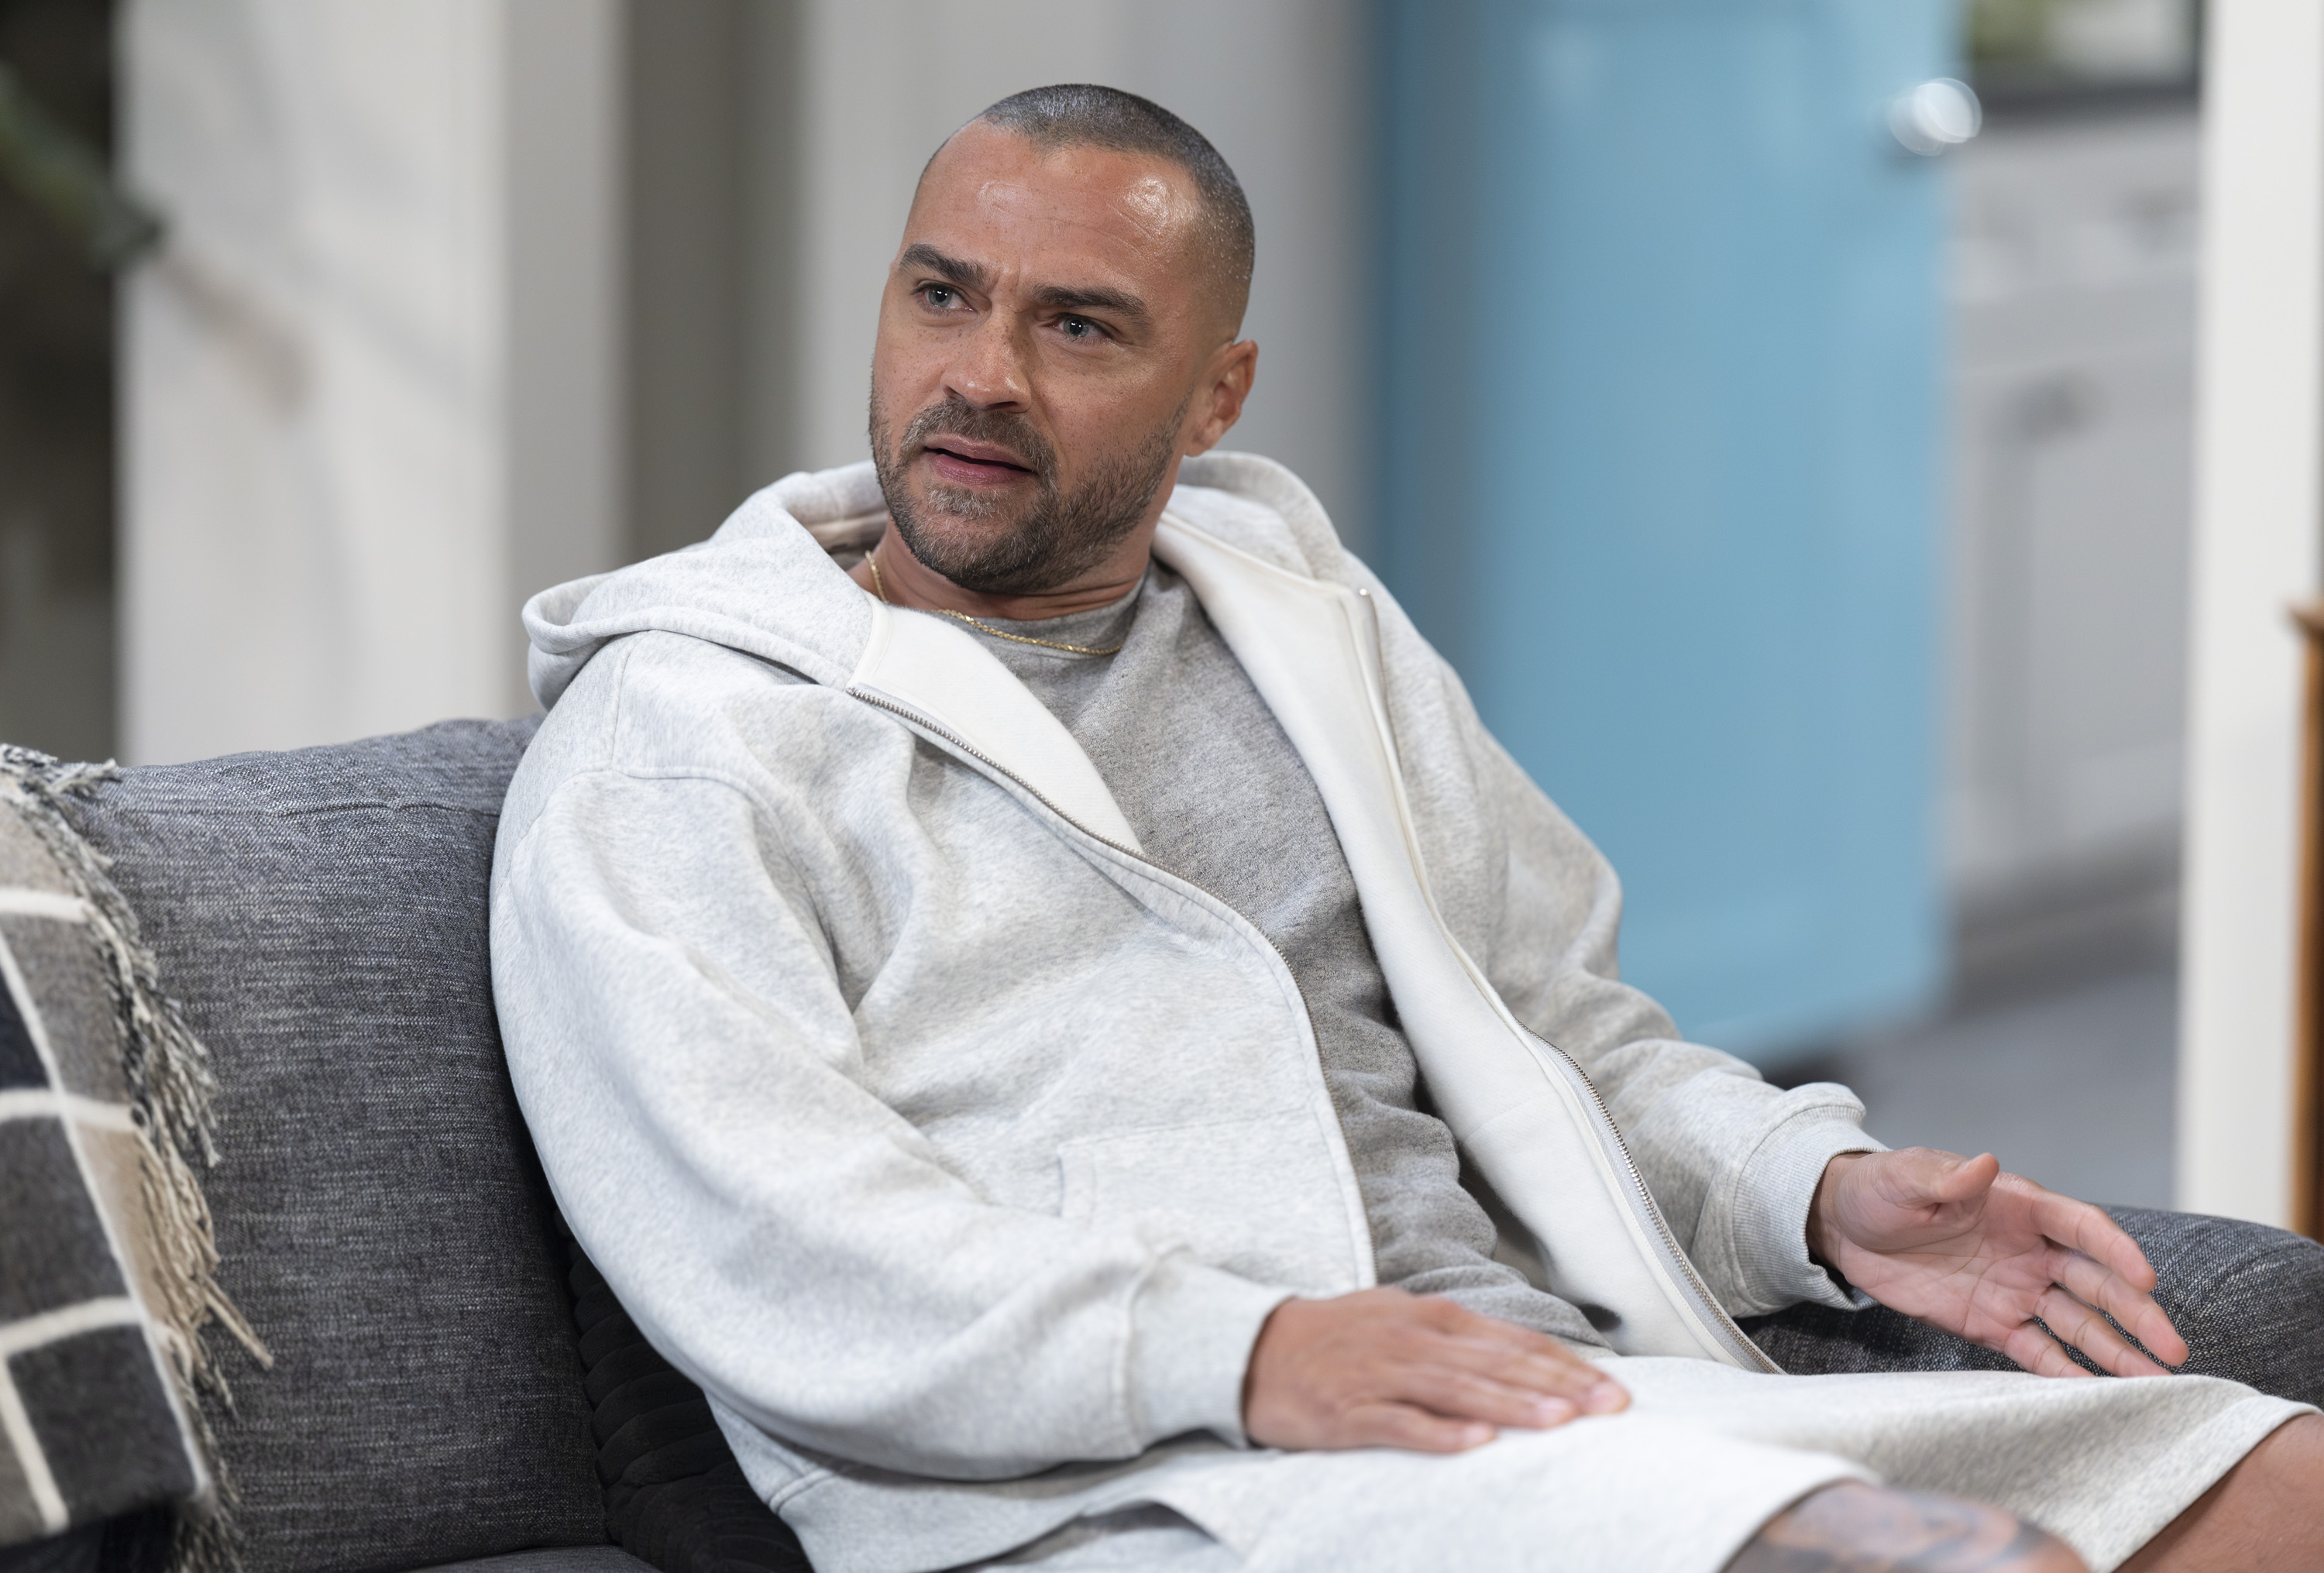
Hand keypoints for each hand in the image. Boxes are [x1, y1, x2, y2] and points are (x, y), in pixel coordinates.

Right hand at [1242, 1287, 1627, 1452]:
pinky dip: (1439, 1433)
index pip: (1512, 1341)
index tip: (1613, 1387)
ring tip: (1561, 1421)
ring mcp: (1379, 1374)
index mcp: (1430, 1317)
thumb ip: (1456, 1339)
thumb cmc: (1335, 1339)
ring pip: (1458, 1391)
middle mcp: (1412, 1339)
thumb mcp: (1398, 1320)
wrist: (1248, 1348)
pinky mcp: (1347, 1411)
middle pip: (1496, 1364)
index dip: (1564, 1364)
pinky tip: (1475, 1444)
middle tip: (1610, 1406)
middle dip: (1558, 1385)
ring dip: (1512, 1405)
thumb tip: (1520, 1358)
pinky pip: (1399, 1424)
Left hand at [1809, 1148, 2187, 1378]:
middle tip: (2171, 1349)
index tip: (2145, 1276)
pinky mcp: (1991, 1323)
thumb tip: (1984, 1164)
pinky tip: (2095, 1395)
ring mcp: (2015, 1289)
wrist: (1845, 1227)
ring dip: (2115, 1351)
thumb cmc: (1881, 1189)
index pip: (2081, 1227)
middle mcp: (2030, 1250)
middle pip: (2095, 1283)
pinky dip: (2065, 1372)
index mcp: (2019, 1206)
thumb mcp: (1904, 1177)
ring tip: (2155, 1383)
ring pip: (2077, 1323)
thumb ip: (1944, 1177)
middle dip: (2135, 1314)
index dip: (2115, 1250)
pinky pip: (2036, 1351)